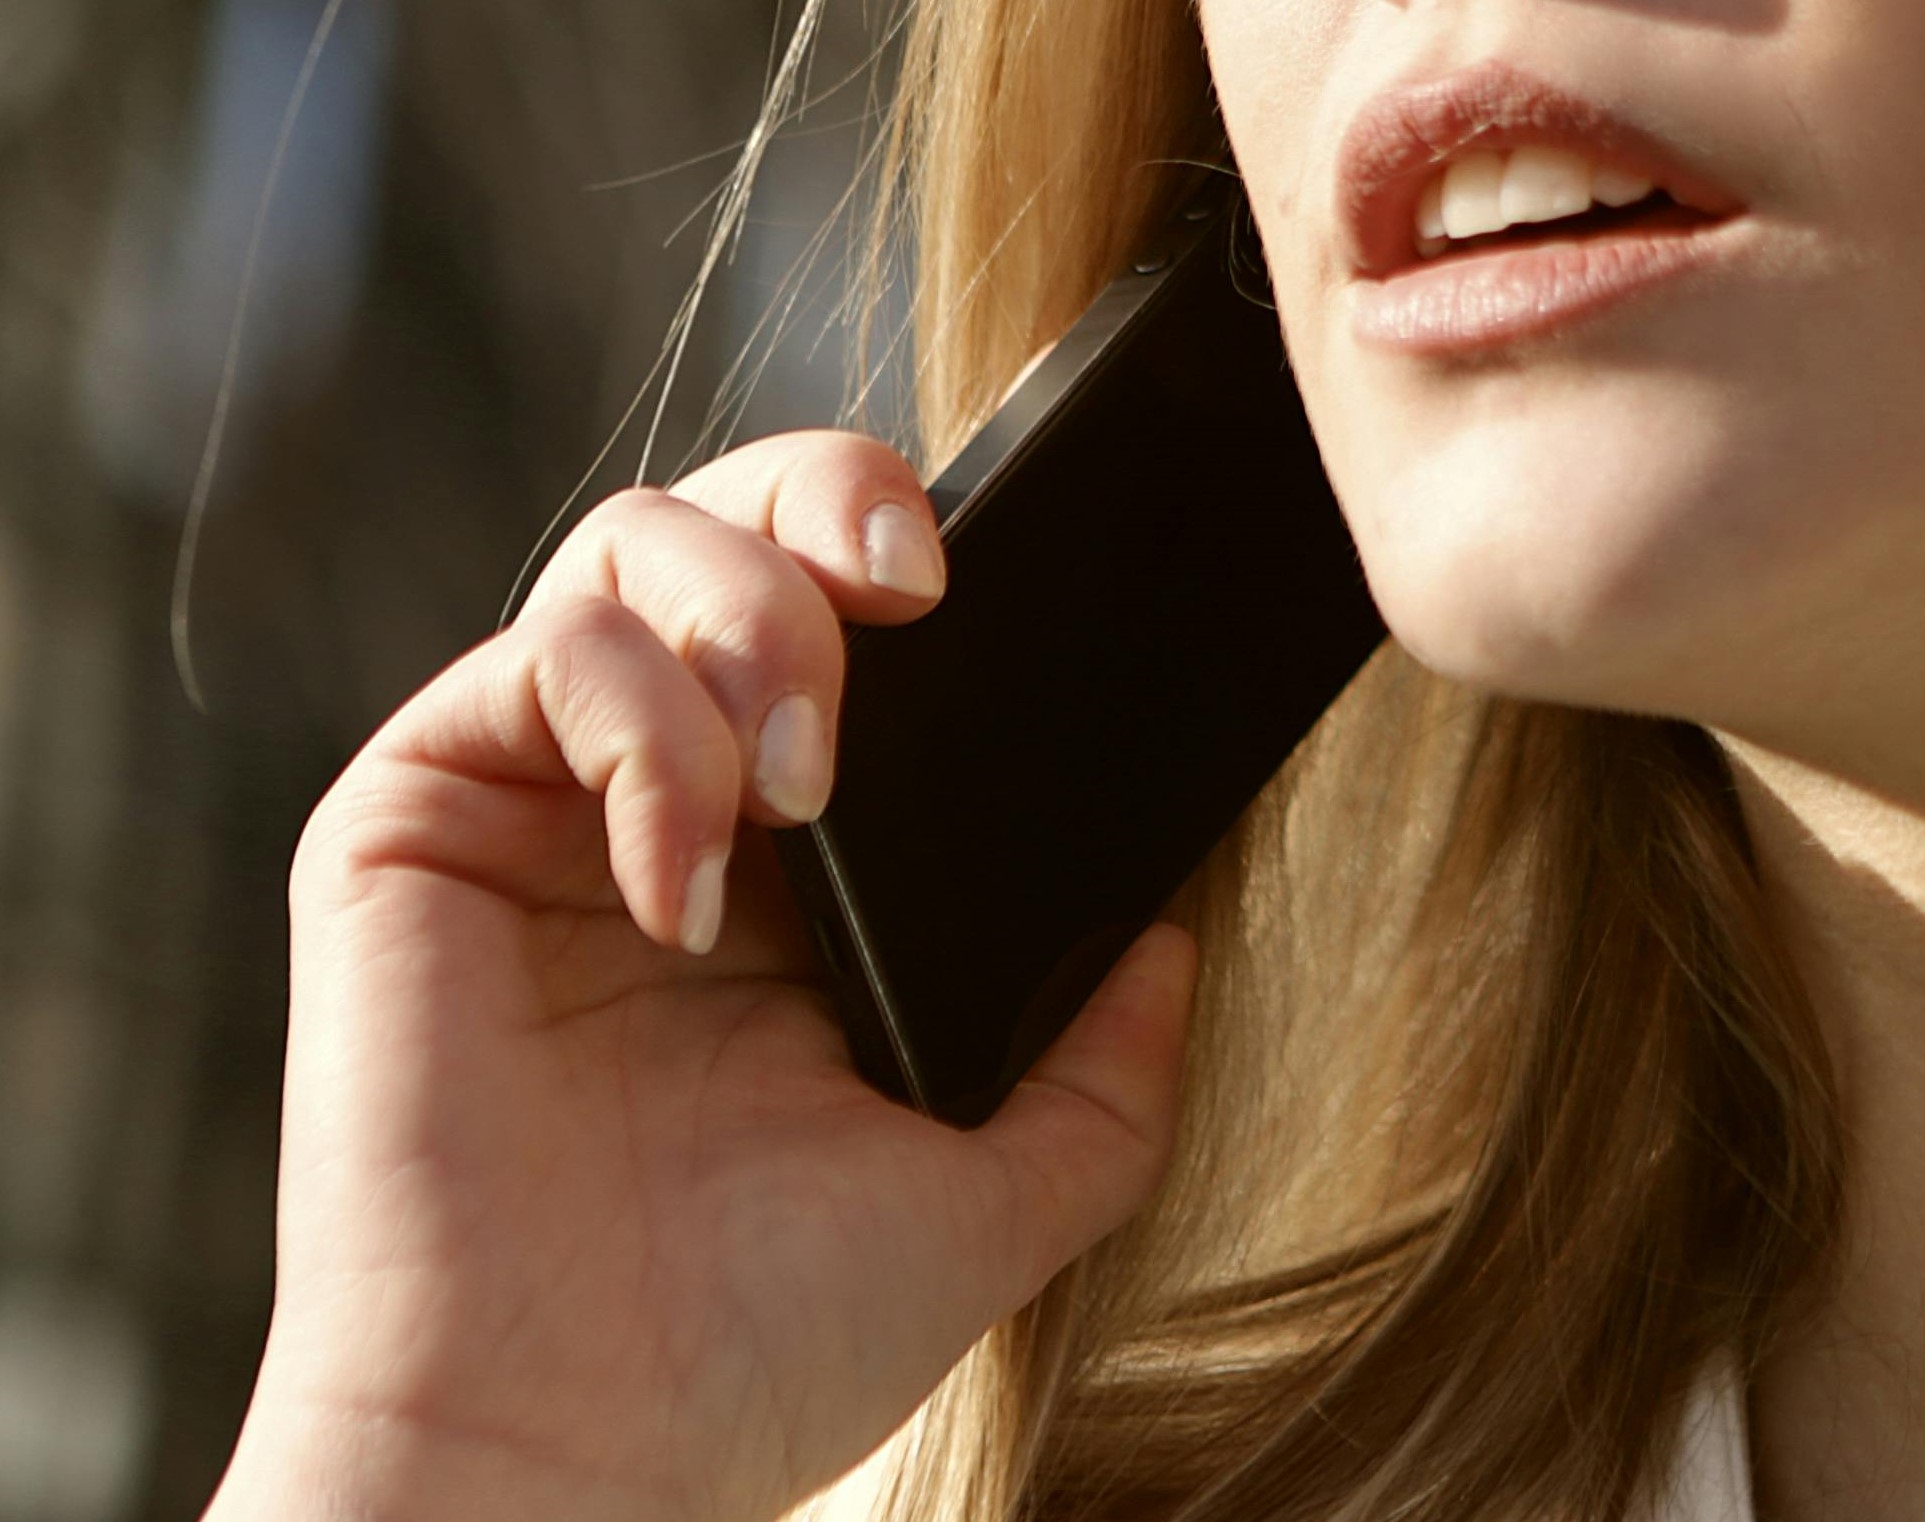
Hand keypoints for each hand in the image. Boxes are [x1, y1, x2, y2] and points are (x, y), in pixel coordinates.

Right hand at [205, 432, 1198, 1521]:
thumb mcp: (989, 1190)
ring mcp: (537, 802)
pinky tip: (681, 889)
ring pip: (624, 551)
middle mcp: (657, 802)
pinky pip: (530, 666)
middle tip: (913, 592)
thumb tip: (1175, 938)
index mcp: (788, 867)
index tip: (984, 593)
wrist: (568, 1447)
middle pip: (727, 526)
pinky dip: (633, 736)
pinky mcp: (416, 819)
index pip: (841, 620)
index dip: (904, 548)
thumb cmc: (757, 1337)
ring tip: (801, 786)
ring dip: (744, 622)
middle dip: (824, 507)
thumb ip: (1103, 1067)